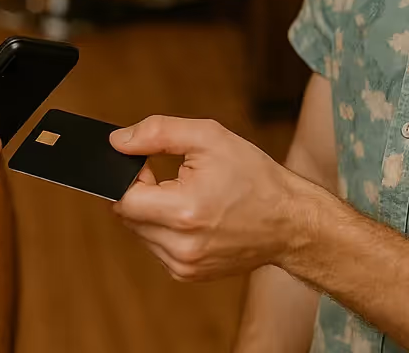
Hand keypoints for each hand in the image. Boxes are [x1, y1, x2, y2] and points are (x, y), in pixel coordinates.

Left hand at [110, 116, 317, 281]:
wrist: (292, 222)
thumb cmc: (255, 178)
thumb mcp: (208, 137)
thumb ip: (157, 133)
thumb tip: (117, 142)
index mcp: (183, 211)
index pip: (122, 198)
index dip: (129, 176)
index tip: (150, 164)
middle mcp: (181, 245)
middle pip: (128, 216)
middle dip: (141, 193)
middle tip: (173, 178)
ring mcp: (184, 265)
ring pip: (140, 233)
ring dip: (151, 212)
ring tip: (187, 197)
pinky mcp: (188, 275)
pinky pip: (156, 247)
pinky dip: (164, 230)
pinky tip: (192, 217)